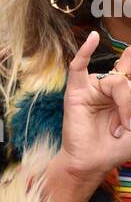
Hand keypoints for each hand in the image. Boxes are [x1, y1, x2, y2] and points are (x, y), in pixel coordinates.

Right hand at [58, 29, 130, 185]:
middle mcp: (110, 87)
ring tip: (124, 124)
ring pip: (116, 81)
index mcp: (125, 94)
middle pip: (128, 79)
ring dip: (125, 103)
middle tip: (130, 118)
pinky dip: (85, 51)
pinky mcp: (76, 91)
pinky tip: (92, 39)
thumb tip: (127, 81)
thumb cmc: (116, 146)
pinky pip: (79, 67)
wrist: (93, 163)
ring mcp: (93, 88)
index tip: (130, 95)